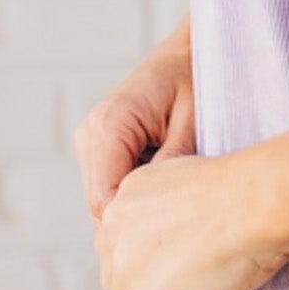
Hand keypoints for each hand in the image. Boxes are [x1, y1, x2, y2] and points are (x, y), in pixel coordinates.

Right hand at [73, 15, 195, 224]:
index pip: (104, 199)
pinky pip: (112, 187)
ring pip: (104, 201)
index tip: (172, 240)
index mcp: (109, 125)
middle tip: (179, 238)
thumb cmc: (198, 77)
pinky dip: (137, 198)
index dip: (134, 227)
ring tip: (178, 214)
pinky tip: (170, 196)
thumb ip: (174, 162)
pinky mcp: (101, 147)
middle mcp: (90, 134)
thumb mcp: (194, 121)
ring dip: (137, 212)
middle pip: (100, 206)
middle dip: (134, 225)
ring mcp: (92, 141)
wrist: (191, 49)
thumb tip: (161, 213)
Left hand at [94, 148, 288, 289]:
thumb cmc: (242, 193)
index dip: (155, 261)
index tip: (193, 253)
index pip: (121, 249)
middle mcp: (112, 233)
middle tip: (202, 276)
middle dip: (154, 289)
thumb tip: (164, 250)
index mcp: (123, 201)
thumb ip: (157, 214)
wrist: (260, 203)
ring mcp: (125, 272)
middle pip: (119, 283)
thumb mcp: (183, 184)